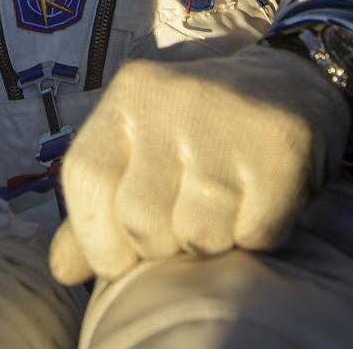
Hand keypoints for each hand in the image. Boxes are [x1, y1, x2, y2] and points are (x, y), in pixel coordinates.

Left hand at [48, 46, 349, 284]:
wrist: (291, 84)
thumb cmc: (197, 128)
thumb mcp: (138, 144)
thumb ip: (96, 203)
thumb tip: (61, 268)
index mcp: (129, 94)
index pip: (86, 178)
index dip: (95, 236)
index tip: (118, 259)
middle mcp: (174, 100)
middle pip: (142, 218)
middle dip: (160, 245)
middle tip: (180, 228)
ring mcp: (230, 123)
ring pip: (199, 235)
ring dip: (210, 243)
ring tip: (220, 212)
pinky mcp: (281, 149)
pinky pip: (255, 235)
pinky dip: (254, 240)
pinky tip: (256, 208)